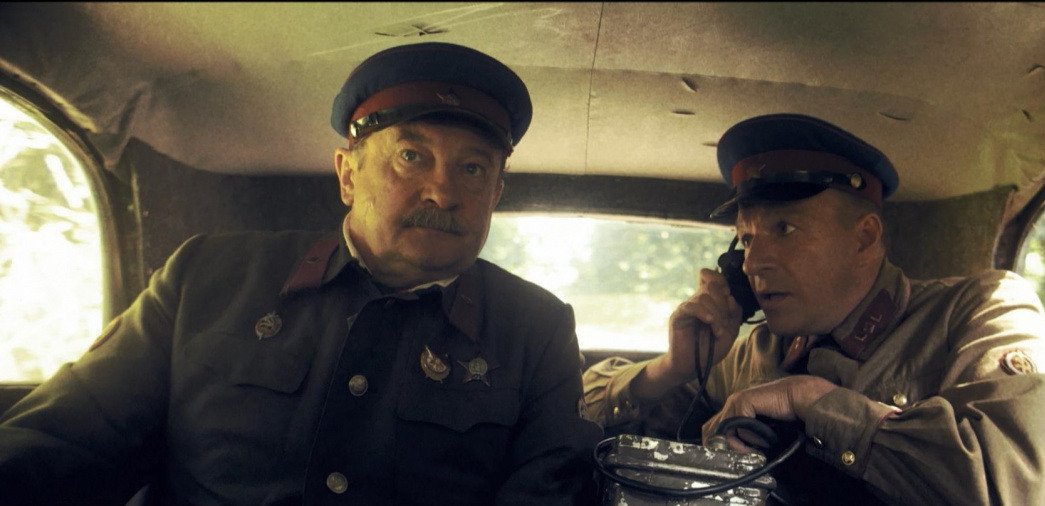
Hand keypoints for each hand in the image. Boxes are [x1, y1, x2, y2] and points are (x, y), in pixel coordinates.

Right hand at [663, 268, 742, 381]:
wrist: (693, 367)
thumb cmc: (710, 349)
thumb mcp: (730, 332)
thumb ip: (734, 314)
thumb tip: (730, 297)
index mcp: (710, 301)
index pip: (712, 277)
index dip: (722, 281)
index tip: (728, 300)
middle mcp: (697, 301)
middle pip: (713, 285)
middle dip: (723, 304)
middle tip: (724, 323)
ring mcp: (687, 307)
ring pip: (704, 298)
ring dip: (717, 316)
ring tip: (718, 332)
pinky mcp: (678, 316)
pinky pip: (691, 306)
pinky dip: (704, 313)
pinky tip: (710, 323)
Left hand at [701, 375, 835, 452]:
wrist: (800, 400)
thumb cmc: (784, 418)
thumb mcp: (760, 434)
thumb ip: (746, 440)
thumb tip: (734, 457)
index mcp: (733, 410)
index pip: (710, 428)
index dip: (713, 444)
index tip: (723, 460)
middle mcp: (731, 405)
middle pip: (711, 430)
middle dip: (722, 448)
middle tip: (738, 461)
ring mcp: (735, 401)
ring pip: (726, 432)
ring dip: (742, 447)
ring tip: (759, 452)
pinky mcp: (743, 400)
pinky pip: (740, 426)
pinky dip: (752, 437)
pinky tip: (765, 439)